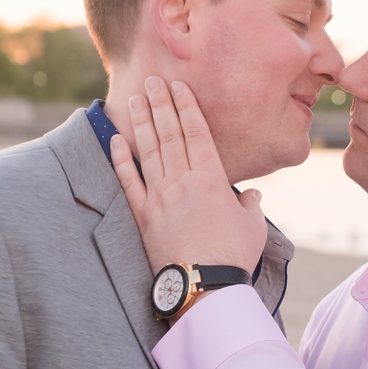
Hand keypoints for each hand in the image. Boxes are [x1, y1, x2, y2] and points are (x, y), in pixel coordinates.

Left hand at [110, 75, 265, 273]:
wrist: (204, 287)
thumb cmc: (233, 255)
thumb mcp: (252, 226)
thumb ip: (249, 205)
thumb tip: (251, 196)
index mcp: (212, 178)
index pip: (196, 132)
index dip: (186, 106)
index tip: (179, 86)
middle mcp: (182, 181)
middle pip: (169, 134)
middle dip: (161, 105)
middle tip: (152, 81)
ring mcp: (160, 198)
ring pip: (149, 152)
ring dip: (142, 124)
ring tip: (135, 100)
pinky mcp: (144, 217)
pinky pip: (129, 183)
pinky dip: (121, 161)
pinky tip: (115, 141)